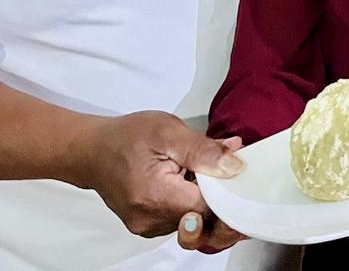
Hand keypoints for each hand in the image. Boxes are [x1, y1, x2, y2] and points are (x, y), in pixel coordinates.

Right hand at [71, 110, 246, 244]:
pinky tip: (201, 184)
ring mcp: (148, 226)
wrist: (89, 151)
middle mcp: (151, 220)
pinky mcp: (149, 224)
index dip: (233, 201)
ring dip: (211, 204)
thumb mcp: (168, 131)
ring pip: (194, 223)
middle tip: (242, 189)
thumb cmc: (126, 137)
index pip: (208, 211)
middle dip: (227, 209)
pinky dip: (196, 204)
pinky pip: (181, 219)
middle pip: (203, 224)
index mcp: (157, 197)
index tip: (251, 190)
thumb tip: (235, 164)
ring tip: (218, 178)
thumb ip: (204, 150)